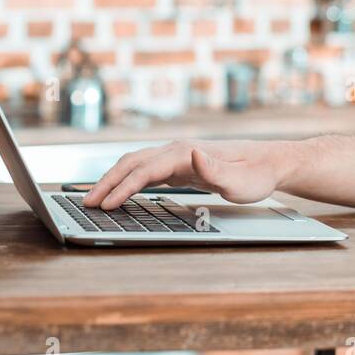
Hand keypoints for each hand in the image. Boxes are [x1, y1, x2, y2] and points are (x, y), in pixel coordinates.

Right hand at [81, 140, 287, 210]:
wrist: (269, 163)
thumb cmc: (255, 175)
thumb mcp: (240, 180)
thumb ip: (215, 169)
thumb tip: (192, 155)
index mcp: (186, 153)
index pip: (145, 170)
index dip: (123, 187)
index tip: (105, 205)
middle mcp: (178, 150)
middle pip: (132, 163)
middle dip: (107, 183)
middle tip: (86, 203)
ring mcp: (177, 156)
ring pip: (136, 164)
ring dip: (113, 179)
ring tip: (94, 200)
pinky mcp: (180, 165)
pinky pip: (146, 171)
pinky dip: (127, 180)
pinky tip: (119, 194)